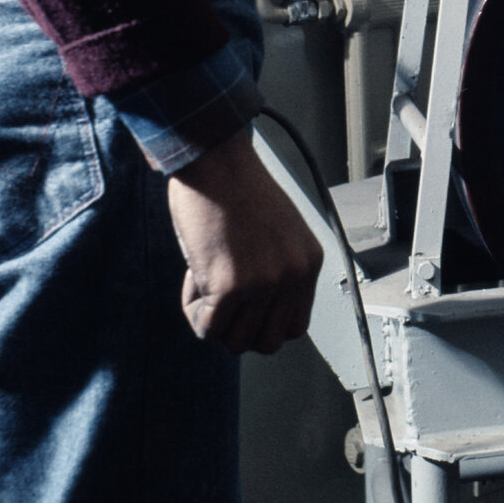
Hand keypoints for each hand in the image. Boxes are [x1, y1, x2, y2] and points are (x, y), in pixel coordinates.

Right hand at [165, 128, 324, 354]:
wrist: (215, 160)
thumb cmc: (237, 188)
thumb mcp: (279, 232)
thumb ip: (276, 270)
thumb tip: (254, 316)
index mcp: (309, 262)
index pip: (296, 327)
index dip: (264, 320)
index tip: (245, 299)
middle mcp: (293, 275)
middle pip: (268, 342)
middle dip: (240, 326)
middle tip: (221, 292)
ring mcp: (264, 283)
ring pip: (235, 341)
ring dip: (214, 318)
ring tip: (206, 278)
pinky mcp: (230, 286)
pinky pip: (207, 329)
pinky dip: (194, 310)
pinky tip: (194, 276)